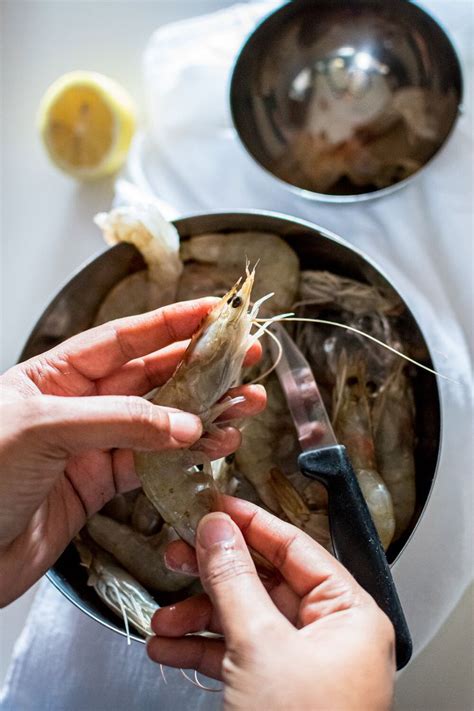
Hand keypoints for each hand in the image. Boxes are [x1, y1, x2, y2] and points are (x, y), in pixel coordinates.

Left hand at [0, 299, 264, 605]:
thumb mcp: (42, 430)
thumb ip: (117, 422)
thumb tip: (182, 423)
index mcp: (55, 375)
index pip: (124, 338)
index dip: (171, 323)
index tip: (213, 311)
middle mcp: (79, 405)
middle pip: (152, 377)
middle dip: (202, 367)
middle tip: (244, 357)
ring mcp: (93, 445)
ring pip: (162, 422)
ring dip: (205, 413)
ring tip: (244, 404)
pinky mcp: (100, 484)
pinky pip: (154, 463)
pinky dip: (187, 456)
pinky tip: (214, 445)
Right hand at [148, 496, 394, 710]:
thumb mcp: (260, 645)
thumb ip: (234, 578)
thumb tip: (217, 529)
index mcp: (349, 614)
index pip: (297, 547)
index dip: (252, 522)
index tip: (217, 505)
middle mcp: (330, 635)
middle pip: (264, 582)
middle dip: (215, 573)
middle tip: (179, 552)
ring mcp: (301, 665)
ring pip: (244, 619)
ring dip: (198, 616)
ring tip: (163, 613)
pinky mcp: (276, 692)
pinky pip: (235, 654)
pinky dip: (200, 649)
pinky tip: (168, 646)